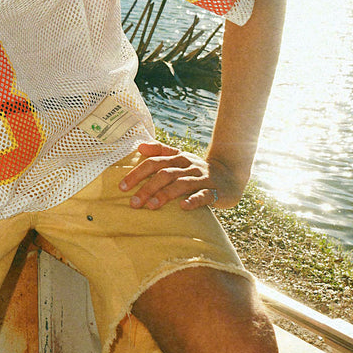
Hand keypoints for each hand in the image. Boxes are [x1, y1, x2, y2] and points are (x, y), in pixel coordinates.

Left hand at [119, 141, 243, 211]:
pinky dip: (193, 200)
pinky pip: (203, 195)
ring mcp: (202, 178)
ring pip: (181, 184)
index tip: (122, 187)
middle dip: (147, 188)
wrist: (231, 174)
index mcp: (178, 158)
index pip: (154, 162)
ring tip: (151, 206)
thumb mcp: (180, 157)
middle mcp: (189, 166)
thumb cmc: (198, 169)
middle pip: (164, 174)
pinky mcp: (215, 191)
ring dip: (165, 194)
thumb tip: (139, 146)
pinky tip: (182, 207)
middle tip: (133, 203)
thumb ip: (161, 151)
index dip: (137, 173)